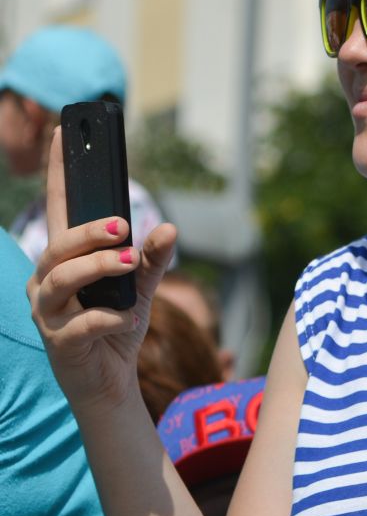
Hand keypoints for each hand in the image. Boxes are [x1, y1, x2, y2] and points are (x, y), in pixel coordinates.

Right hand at [26, 126, 176, 412]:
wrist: (109, 383)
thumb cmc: (117, 325)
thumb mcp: (142, 288)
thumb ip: (153, 259)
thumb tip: (169, 228)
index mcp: (66, 261)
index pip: (58, 210)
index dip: (58, 172)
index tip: (62, 133)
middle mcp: (47, 282)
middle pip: (58, 245)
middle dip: (90, 232)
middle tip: (125, 227)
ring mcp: (48, 313)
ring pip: (59, 280)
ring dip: (96, 268)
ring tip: (128, 264)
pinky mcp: (58, 343)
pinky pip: (80, 324)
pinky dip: (108, 319)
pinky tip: (126, 319)